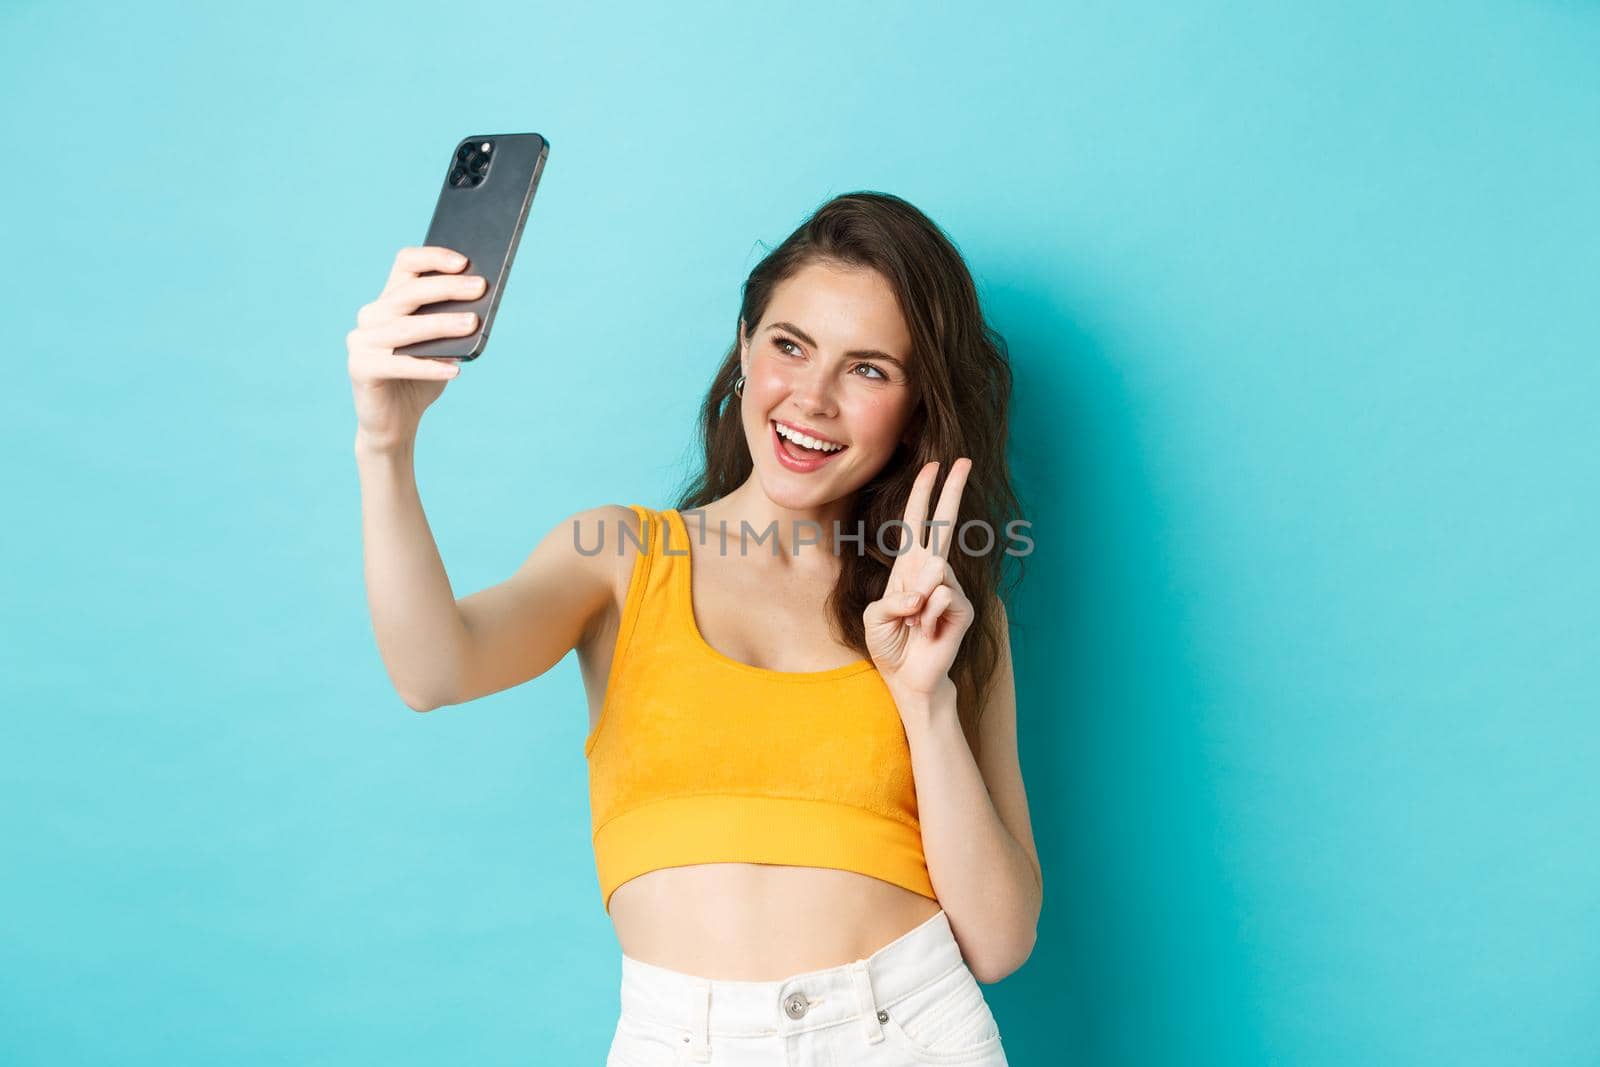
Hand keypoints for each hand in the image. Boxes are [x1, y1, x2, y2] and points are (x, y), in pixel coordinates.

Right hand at [347, 245, 483, 451]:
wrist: (394, 422)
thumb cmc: (421, 379)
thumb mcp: (441, 347)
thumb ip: (452, 325)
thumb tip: (479, 305)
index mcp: (389, 301)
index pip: (406, 264)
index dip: (433, 257)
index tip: (465, 261)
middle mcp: (371, 316)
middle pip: (408, 292)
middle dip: (447, 288)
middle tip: (480, 287)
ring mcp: (361, 341)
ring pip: (406, 327)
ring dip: (442, 324)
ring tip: (473, 323)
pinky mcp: (360, 369)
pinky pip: (399, 365)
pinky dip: (429, 367)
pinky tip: (455, 370)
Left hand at [863, 458, 974, 702]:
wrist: (907, 678)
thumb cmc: (890, 645)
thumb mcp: (876, 617)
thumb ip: (896, 597)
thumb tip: (933, 582)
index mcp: (909, 567)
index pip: (918, 524)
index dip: (924, 495)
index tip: (935, 467)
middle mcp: (932, 572)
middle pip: (945, 524)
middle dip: (953, 492)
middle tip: (965, 461)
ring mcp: (951, 588)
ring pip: (935, 570)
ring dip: (914, 602)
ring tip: (914, 624)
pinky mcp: (963, 608)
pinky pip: (942, 597)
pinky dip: (927, 616)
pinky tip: (928, 631)